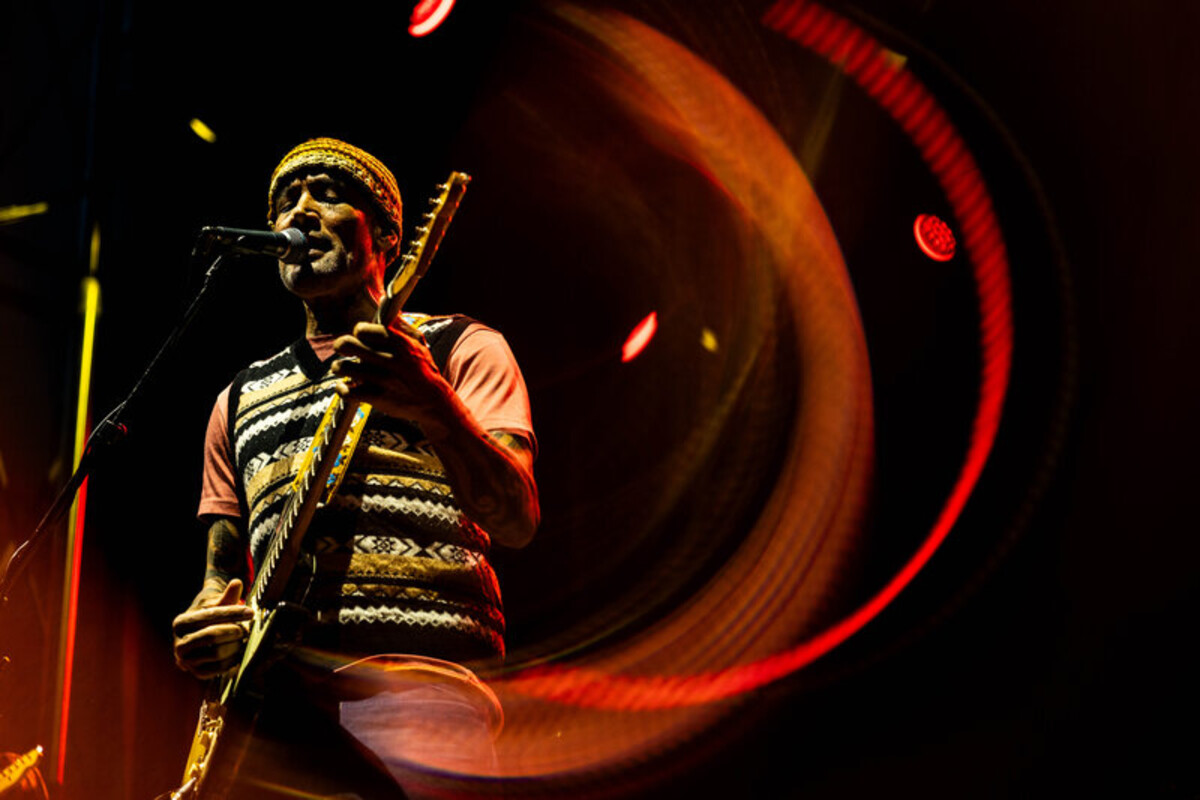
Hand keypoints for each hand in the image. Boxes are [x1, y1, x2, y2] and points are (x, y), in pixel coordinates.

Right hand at [172, 578, 254, 679]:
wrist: (201, 636)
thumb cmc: (210, 616)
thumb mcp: (216, 603)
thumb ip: (227, 595)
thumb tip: (237, 583)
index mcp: (181, 622)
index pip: (210, 616)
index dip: (232, 613)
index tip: (251, 612)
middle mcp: (179, 643)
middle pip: (212, 636)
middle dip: (234, 631)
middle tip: (248, 628)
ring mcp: (186, 660)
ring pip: (217, 654)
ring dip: (236, 645)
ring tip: (244, 639)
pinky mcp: (196, 673)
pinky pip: (218, 669)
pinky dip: (232, 660)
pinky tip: (239, 651)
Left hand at [330, 320, 463, 437]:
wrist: (433, 402)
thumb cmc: (423, 370)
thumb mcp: (417, 343)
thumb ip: (399, 324)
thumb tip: (382, 301)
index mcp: (398, 342)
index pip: (362, 329)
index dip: (359, 333)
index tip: (361, 338)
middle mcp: (389, 359)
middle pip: (346, 344)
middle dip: (341, 346)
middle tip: (344, 350)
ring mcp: (383, 379)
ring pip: (342, 367)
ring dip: (339, 368)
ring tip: (343, 369)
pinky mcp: (377, 397)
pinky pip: (346, 391)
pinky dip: (342, 389)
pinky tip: (347, 387)